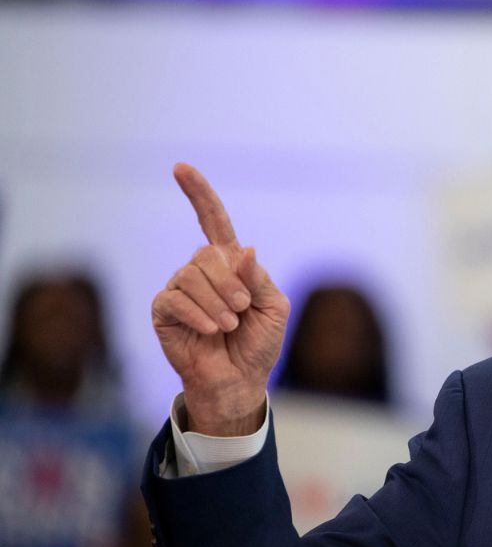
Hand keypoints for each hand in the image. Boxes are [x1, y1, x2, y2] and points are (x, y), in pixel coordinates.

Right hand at [151, 163, 289, 435]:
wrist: (240, 379)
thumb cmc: (259, 343)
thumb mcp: (274, 308)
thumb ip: (259, 278)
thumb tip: (243, 249)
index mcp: (230, 263)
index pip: (212, 220)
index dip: (198, 194)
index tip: (180, 167)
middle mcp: (201, 271)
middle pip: (206, 253)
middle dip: (230, 283)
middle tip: (243, 310)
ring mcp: (179, 288)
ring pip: (191, 276)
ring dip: (218, 304)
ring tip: (229, 326)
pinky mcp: (163, 310)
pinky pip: (175, 299)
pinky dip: (199, 315)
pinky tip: (212, 330)